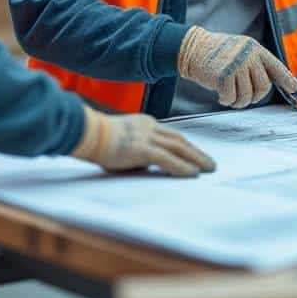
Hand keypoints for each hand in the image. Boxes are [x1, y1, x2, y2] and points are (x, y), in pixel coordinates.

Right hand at [70, 107, 215, 176]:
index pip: (170, 134)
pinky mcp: (143, 149)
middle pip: (179, 140)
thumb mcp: (122, 142)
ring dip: (196, 159)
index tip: (194, 153)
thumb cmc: (97, 140)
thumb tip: (146, 165)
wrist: (86, 133)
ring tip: (208, 169)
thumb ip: (136, 150)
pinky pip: (168, 159)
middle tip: (209, 163)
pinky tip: (193, 174)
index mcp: (144, 123)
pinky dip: (183, 167)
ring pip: (179, 148)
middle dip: (196, 152)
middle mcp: (150, 127)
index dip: (185, 145)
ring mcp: (147, 137)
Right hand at [177, 27, 296, 107]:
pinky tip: (221, 96)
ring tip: (231, 98)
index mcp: (255, 49)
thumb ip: (257, 63)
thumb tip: (275, 81)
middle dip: (256, 97)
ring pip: (248, 95)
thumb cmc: (219, 53)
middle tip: (245, 98)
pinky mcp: (224, 75)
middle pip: (264, 86)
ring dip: (239, 102)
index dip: (286, 79)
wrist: (193, 48)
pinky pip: (232, 98)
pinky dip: (227, 101)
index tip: (294, 88)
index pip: (276, 66)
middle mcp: (248, 56)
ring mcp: (237, 65)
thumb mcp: (242, 50)